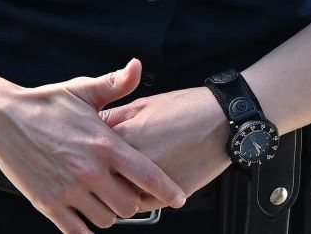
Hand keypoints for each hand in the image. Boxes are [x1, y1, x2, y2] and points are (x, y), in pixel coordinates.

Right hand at [0, 58, 186, 233]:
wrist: (0, 117)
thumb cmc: (43, 104)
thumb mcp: (81, 90)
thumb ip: (114, 85)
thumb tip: (136, 67)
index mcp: (104, 144)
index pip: (149, 177)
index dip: (168, 191)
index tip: (178, 198)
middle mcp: (91, 171)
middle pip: (130, 206)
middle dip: (130, 200)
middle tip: (122, 191)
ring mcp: (70, 190)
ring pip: (107, 220)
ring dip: (107, 212)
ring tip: (100, 198)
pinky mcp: (49, 204)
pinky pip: (78, 231)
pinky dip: (84, 228)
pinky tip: (83, 216)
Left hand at [99, 86, 232, 198]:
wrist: (222, 121)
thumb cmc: (186, 108)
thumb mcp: (142, 104)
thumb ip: (115, 117)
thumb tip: (95, 124)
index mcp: (126, 136)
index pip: (91, 150)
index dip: (88, 148)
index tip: (87, 147)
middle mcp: (136, 163)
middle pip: (102, 175)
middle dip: (98, 172)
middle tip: (96, 167)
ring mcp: (153, 183)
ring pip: (118, 195)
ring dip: (114, 190)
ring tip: (114, 180)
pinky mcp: (169, 196)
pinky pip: (141, 206)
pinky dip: (134, 200)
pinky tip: (135, 188)